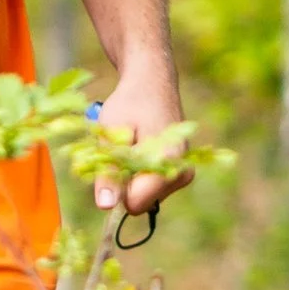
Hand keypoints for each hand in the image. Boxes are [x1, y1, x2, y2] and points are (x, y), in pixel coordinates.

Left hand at [92, 65, 196, 216]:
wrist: (152, 83)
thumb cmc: (129, 103)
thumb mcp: (111, 133)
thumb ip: (109, 171)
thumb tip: (105, 206)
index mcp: (169, 161)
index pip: (136, 202)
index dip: (116, 188)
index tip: (109, 164)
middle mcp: (182, 172)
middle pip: (140, 202)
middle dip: (124, 184)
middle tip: (119, 151)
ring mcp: (184, 174)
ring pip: (145, 196)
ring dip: (131, 178)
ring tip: (130, 146)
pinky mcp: (180, 173)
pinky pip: (152, 187)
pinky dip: (140, 174)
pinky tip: (140, 149)